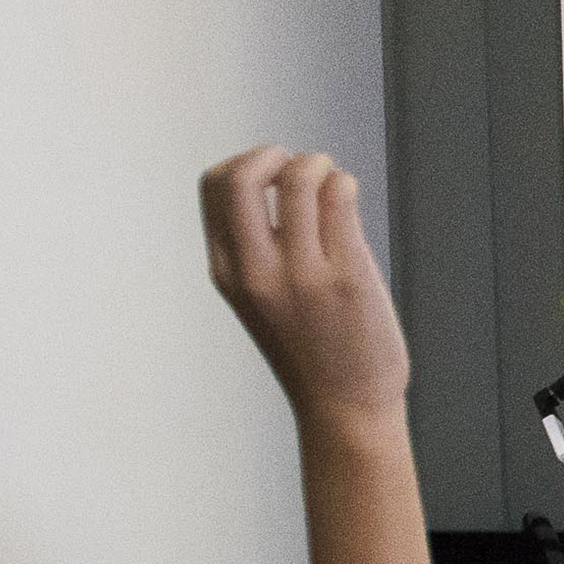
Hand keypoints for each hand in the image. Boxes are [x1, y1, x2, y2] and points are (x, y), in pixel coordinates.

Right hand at [199, 147, 407, 425]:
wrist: (345, 409)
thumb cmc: (312, 349)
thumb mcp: (261, 297)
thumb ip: (259, 247)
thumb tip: (284, 179)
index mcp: (228, 271)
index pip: (214, 187)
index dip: (245, 163)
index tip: (272, 174)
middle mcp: (257, 271)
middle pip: (242, 176)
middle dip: (272, 153)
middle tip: (298, 167)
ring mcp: (301, 275)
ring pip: (300, 179)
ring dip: (320, 165)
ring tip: (333, 183)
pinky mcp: (347, 278)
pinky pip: (340, 200)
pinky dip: (345, 183)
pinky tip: (350, 197)